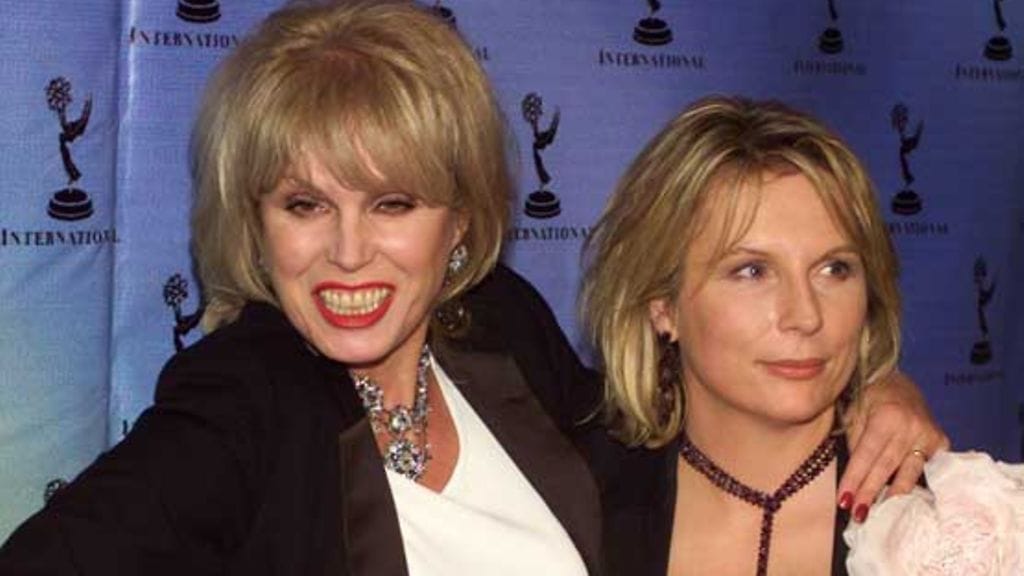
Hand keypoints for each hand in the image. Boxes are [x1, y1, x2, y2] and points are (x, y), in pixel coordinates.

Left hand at [837, 370, 949, 522]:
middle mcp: (913, 426)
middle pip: (887, 467)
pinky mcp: (942, 442)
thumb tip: (853, 480)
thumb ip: (855, 443)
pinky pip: (927, 469)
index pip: (867, 454)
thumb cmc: (868, 397)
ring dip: (892, 495)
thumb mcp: (854, 413)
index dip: (855, 479)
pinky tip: (905, 503)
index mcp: (888, 415)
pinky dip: (915, 485)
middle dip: (870, 492)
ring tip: (879, 514)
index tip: (843, 501)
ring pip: (909, 473)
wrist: (897, 382)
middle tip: (858, 515)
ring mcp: (931, 434)